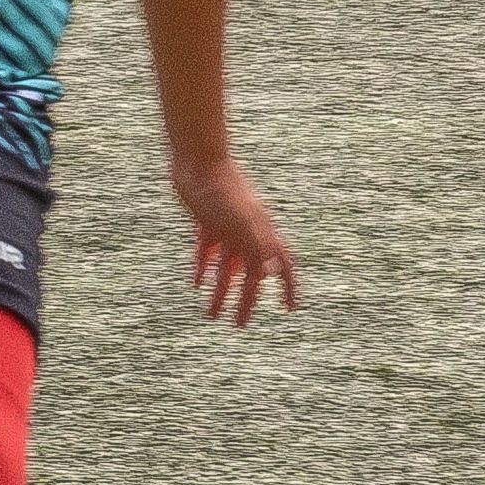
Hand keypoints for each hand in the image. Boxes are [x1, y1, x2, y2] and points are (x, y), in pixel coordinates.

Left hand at [173, 157, 299, 326]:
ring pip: (226, 268)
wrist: (198, 160)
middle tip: (239, 324)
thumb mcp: (240, 221)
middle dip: (246, 301)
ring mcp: (227, 228)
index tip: (289, 310)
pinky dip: (202, 267)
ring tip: (211, 315)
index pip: (281, 267)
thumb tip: (269, 274)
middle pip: (250, 275)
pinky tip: (196, 283)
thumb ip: (255, 245)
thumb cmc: (222, 189)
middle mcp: (248, 233)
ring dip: (220, 291)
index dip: (287, 289)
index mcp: (262, 234)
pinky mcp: (206, 222)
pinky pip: (207, 251)